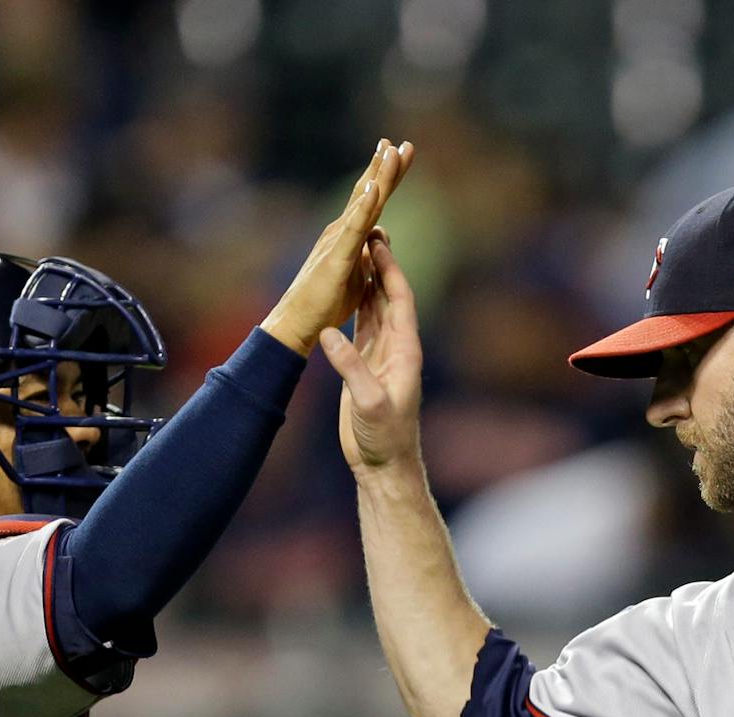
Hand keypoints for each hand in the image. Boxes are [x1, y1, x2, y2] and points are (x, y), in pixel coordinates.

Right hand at [260, 139, 414, 355]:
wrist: (297, 323)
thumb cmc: (324, 302)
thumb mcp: (356, 272)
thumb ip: (368, 251)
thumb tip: (381, 234)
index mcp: (349, 235)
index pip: (372, 201)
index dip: (386, 177)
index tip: (399, 153)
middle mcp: (341, 230)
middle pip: (369, 193)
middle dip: (386, 167)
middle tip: (402, 143)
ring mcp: (338, 240)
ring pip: (363, 203)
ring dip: (378, 175)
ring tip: (390, 150)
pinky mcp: (337, 256)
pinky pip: (354, 228)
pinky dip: (365, 206)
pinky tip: (375, 188)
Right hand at [318, 232, 424, 472]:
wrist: (383, 465)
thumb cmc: (384, 438)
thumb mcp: (368, 402)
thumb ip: (350, 367)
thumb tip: (328, 334)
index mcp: (405, 352)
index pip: (400, 301)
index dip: (390, 270)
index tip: (378, 242)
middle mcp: (396, 349)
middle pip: (388, 297)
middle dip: (379, 265)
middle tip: (367, 232)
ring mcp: (380, 357)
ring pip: (374, 309)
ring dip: (366, 281)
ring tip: (355, 251)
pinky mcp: (364, 367)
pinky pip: (360, 328)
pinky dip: (353, 306)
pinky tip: (344, 290)